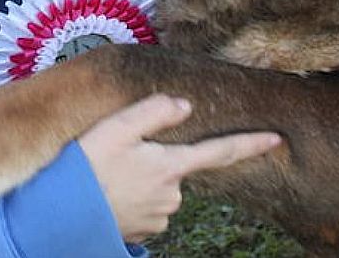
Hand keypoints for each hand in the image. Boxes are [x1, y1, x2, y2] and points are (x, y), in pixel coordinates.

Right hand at [79, 94, 281, 242]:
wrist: (60, 216)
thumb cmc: (85, 168)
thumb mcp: (115, 128)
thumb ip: (153, 112)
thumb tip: (186, 105)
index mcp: (170, 166)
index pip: (220, 152)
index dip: (250, 144)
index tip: (278, 139)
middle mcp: (172, 195)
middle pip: (177, 167)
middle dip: (157, 159)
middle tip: (118, 155)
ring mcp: (159, 217)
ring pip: (160, 188)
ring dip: (141, 179)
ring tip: (108, 174)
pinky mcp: (143, 232)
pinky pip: (147, 207)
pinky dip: (132, 197)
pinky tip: (109, 192)